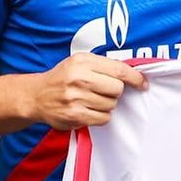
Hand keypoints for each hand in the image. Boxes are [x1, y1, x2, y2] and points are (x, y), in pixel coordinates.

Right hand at [30, 52, 146, 129]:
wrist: (37, 96)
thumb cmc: (63, 77)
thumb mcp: (79, 61)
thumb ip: (103, 65)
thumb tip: (132, 73)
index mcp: (82, 61)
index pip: (119, 70)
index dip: (135, 78)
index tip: (143, 83)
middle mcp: (79, 78)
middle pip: (117, 89)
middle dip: (115, 91)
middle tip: (103, 90)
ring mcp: (76, 98)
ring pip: (111, 105)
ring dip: (107, 104)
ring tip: (92, 99)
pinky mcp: (75, 116)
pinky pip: (103, 118)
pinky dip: (101, 116)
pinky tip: (89, 109)